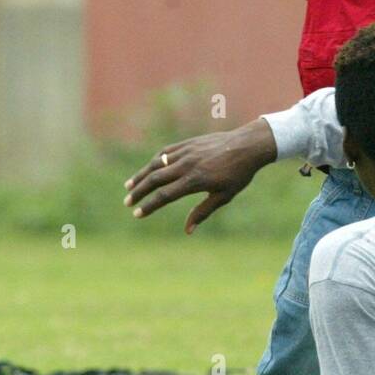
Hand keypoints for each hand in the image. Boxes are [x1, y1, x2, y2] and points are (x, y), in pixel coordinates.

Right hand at [124, 119, 276, 233]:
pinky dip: (154, 161)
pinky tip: (148, 168)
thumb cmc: (238, 174)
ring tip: (128, 186)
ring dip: (141, 175)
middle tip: (127, 202)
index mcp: (195, 180)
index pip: (165, 195)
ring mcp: (186, 152)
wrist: (247, 145)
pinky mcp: (188, 143)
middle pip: (155, 179)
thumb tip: (187, 231)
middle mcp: (187, 165)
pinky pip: (166, 152)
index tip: (137, 214)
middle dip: (139, 191)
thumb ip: (202, 212)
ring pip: (156, 164)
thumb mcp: (223, 196)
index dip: (149, 206)